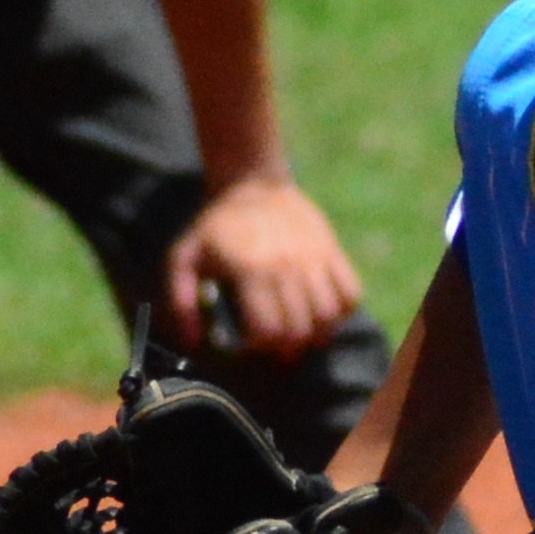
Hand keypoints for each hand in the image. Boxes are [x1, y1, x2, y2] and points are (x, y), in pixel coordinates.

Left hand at [161, 173, 358, 358]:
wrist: (252, 184)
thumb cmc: (215, 228)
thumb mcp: (183, 258)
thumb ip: (182, 301)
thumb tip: (194, 341)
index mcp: (250, 270)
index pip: (269, 330)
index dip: (262, 347)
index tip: (254, 343)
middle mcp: (286, 265)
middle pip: (300, 330)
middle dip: (289, 349)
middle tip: (280, 348)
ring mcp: (314, 258)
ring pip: (329, 316)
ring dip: (318, 334)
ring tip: (305, 335)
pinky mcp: (332, 251)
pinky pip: (352, 293)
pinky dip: (343, 311)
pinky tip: (326, 312)